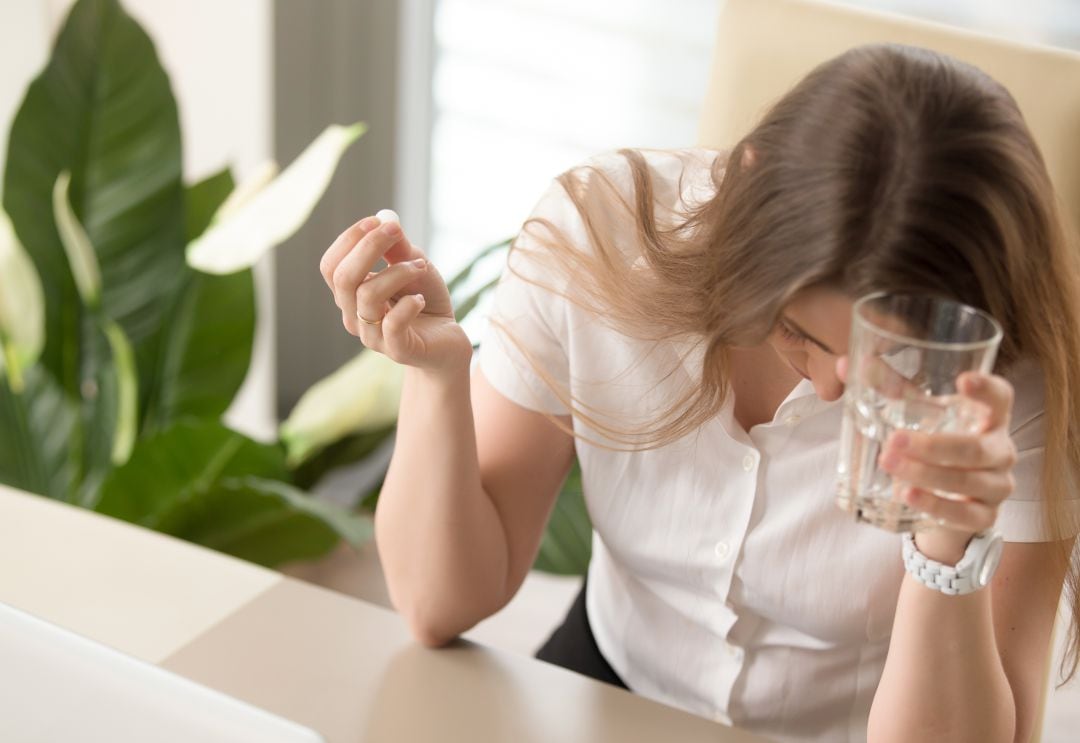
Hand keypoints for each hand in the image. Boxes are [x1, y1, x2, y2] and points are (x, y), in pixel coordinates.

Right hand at [319, 216, 471, 372]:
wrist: (447, 341)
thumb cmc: (424, 300)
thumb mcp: (414, 267)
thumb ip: (399, 248)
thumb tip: (386, 221)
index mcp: (351, 295)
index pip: (331, 266)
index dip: (349, 240)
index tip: (376, 221)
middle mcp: (354, 316)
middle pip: (343, 279)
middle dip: (367, 248)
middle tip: (395, 232)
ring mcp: (372, 336)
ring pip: (368, 296)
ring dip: (398, 272)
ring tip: (421, 267)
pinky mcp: (397, 350)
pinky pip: (393, 323)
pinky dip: (409, 303)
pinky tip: (421, 299)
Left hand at [878, 372, 1017, 561]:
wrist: (947, 502)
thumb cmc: (935, 446)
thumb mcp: (917, 416)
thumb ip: (888, 389)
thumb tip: (844, 364)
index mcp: (988, 418)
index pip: (1001, 398)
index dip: (987, 389)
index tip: (963, 380)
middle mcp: (999, 451)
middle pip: (976, 448)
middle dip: (933, 445)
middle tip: (894, 439)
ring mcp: (996, 487)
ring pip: (968, 481)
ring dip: (927, 474)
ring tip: (889, 465)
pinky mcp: (983, 518)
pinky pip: (963, 514)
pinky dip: (934, 505)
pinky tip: (907, 495)